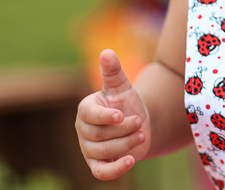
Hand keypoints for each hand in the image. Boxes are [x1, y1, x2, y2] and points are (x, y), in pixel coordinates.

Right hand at [75, 49, 150, 179]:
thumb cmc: (127, 103)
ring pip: (104, 152)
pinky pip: (101, 173)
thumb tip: (107, 52)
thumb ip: (113, 71)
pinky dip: (116, 170)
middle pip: (98, 136)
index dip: (104, 116)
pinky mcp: (97, 165)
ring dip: (126, 144)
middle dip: (123, 129)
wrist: (139, 124)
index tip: (120, 114)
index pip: (88, 115)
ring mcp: (88, 150)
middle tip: (140, 122)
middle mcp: (83, 131)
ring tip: (141, 134)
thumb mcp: (122, 86)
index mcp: (85, 109)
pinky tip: (131, 161)